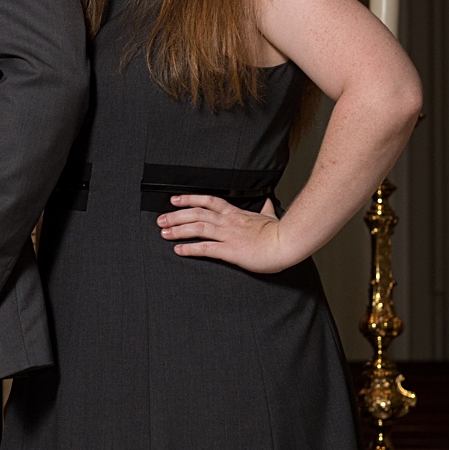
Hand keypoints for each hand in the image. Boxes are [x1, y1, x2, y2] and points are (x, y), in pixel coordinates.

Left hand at [157, 194, 289, 272]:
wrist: (287, 243)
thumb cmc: (281, 232)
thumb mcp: (271, 216)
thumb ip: (266, 209)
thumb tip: (267, 202)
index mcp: (236, 213)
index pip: (208, 201)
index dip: (190, 199)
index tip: (175, 199)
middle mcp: (229, 222)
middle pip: (197, 213)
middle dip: (176, 215)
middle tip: (161, 219)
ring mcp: (229, 235)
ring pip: (198, 228)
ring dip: (178, 229)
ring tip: (164, 232)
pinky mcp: (230, 250)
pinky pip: (206, 248)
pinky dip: (190, 248)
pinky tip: (178, 250)